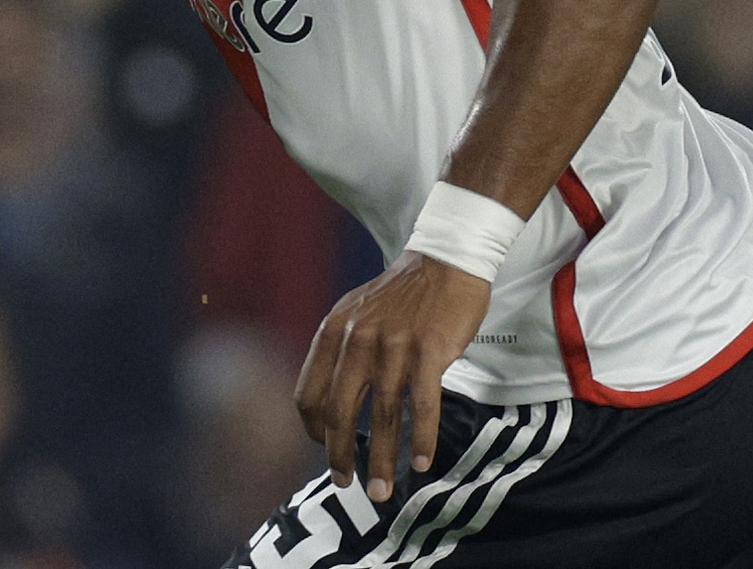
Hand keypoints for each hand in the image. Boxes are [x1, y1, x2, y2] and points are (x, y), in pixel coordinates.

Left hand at [295, 251, 491, 503]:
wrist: (444, 262)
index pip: (309, 393)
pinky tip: (422, 463)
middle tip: (347, 484)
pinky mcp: (430, 351)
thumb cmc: (400, 297)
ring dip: (382, 460)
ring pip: (383, 416)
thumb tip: (330, 404)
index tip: (326, 450)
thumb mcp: (355, 314)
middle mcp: (357, 339)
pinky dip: (422, 439)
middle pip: (340, 412)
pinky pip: (422, 406)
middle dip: (340, 456)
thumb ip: (340, 352)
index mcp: (332, 331)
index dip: (314, 430)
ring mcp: (393, 345)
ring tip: (383, 491)